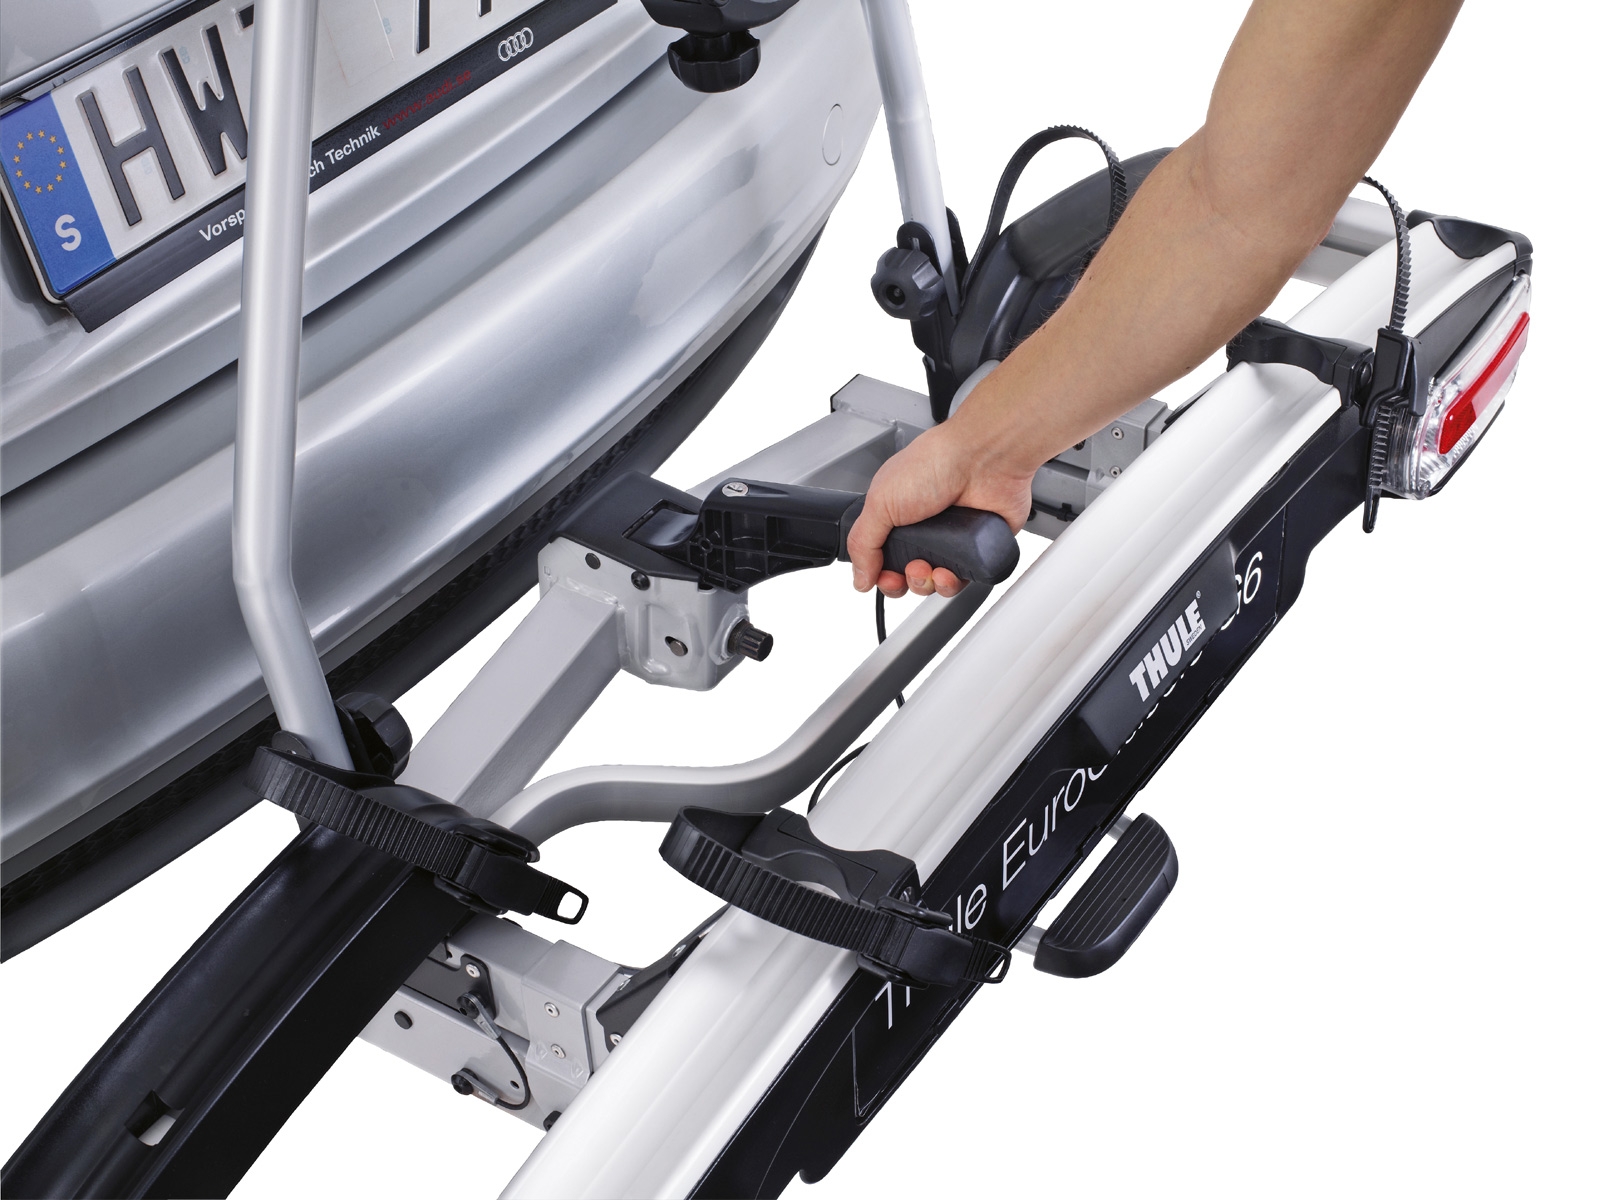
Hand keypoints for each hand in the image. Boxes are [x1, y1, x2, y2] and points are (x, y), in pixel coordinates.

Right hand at [847, 414, 1034, 598]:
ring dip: (926, 584)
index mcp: (895, 514)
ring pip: (933, 583)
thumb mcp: (880, 502)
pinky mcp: (976, 549)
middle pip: (905, 575)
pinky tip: (949, 571)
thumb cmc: (937, 464)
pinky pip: (962, 580)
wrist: (983, 460)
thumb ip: (862, 542)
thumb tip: (859, 577)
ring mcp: (951, 539)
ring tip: (929, 568)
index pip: (880, 557)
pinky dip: (953, 583)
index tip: (882, 576)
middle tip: (907, 571)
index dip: (879, 573)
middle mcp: (922, 527)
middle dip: (902, 582)